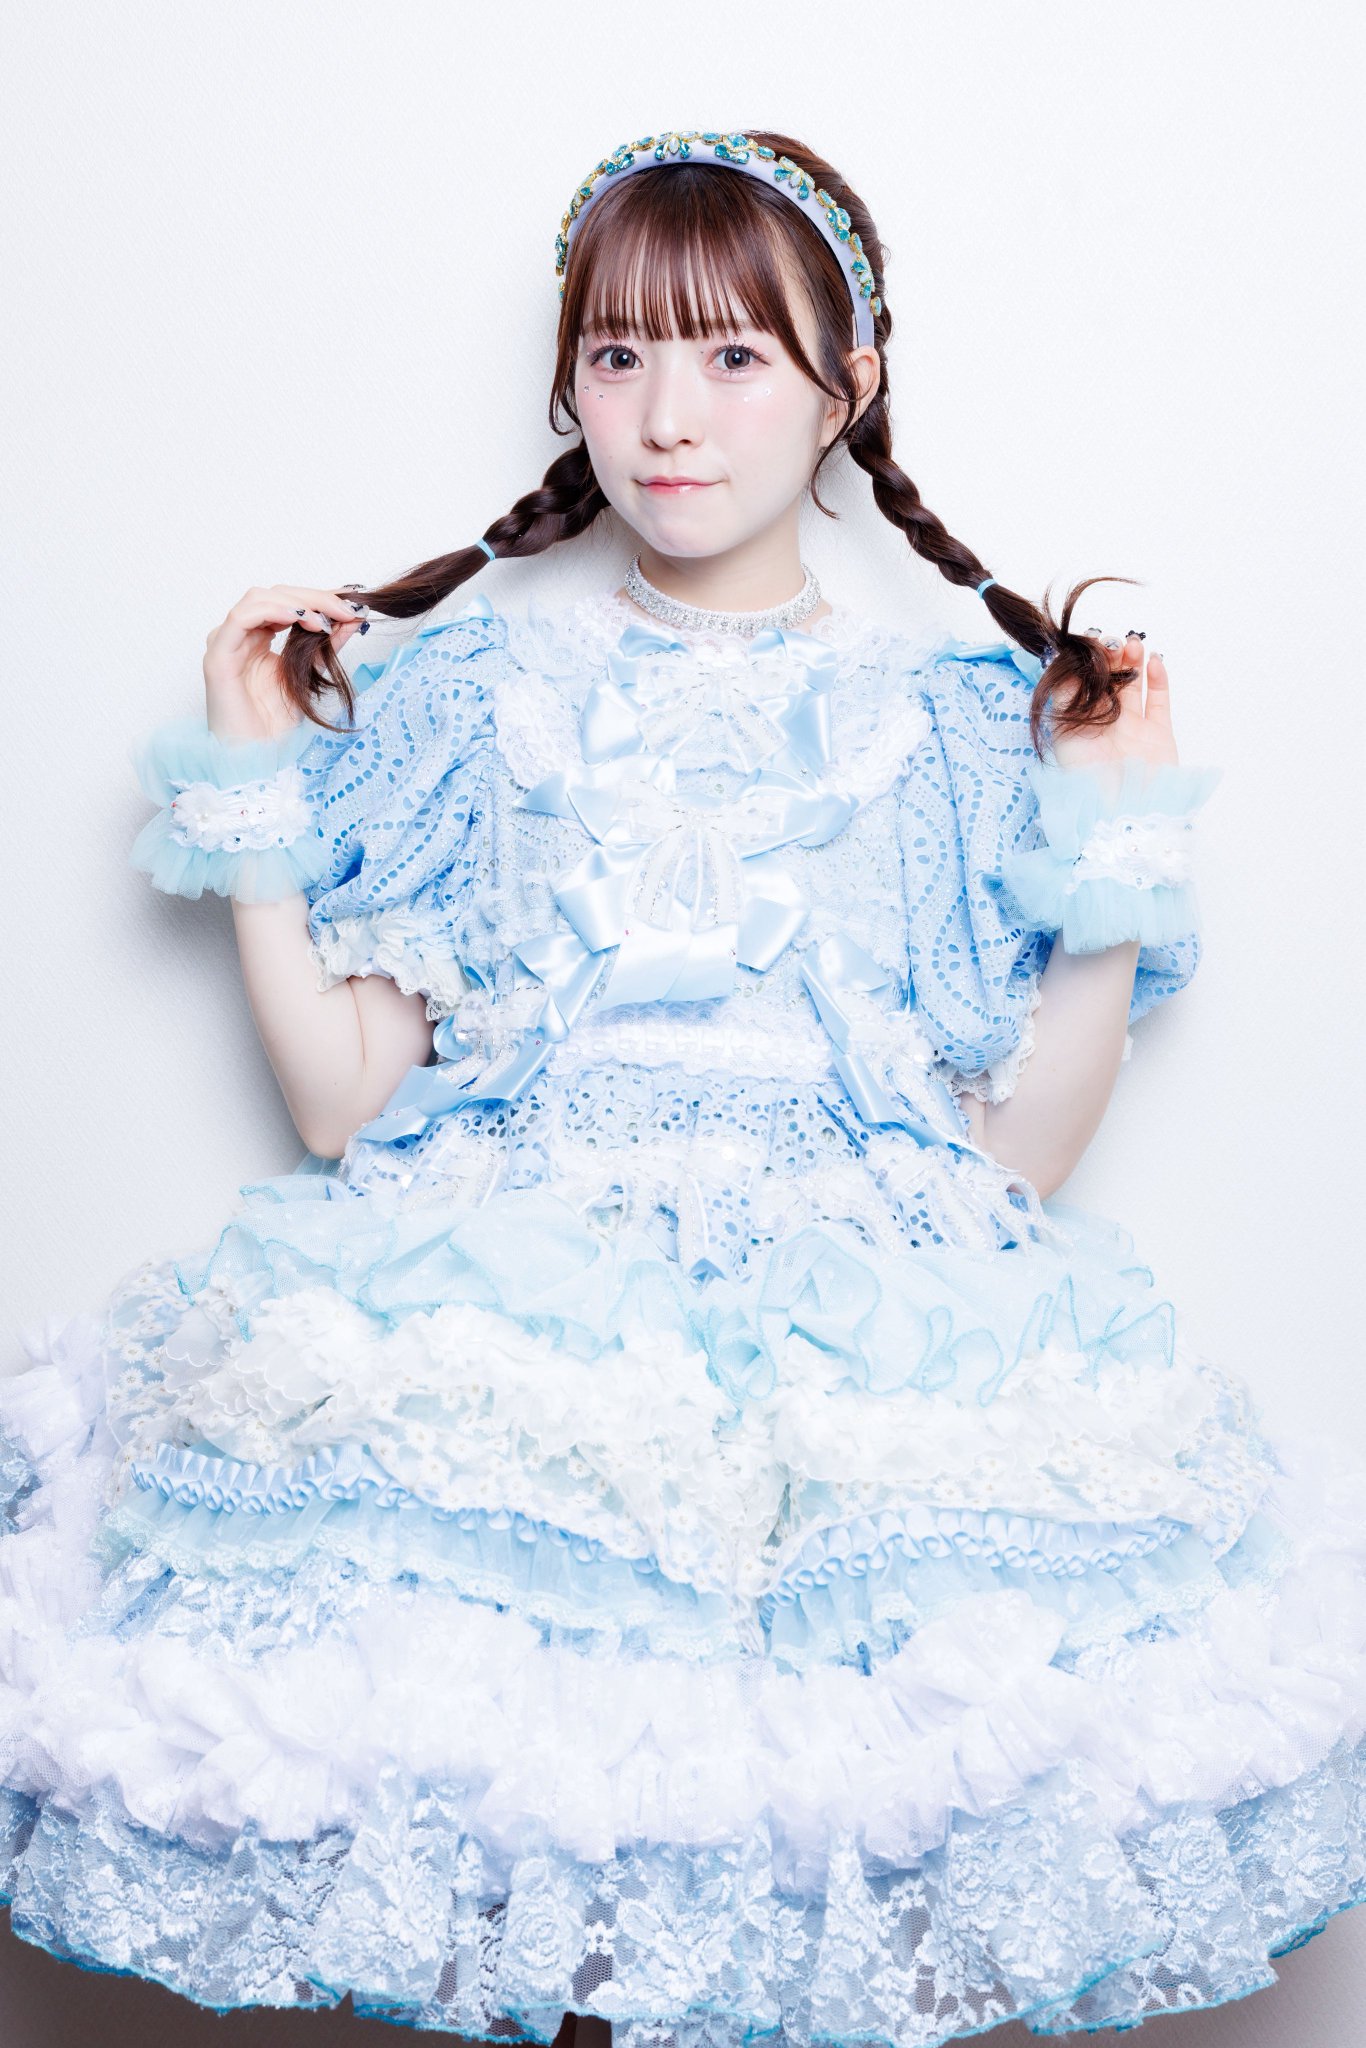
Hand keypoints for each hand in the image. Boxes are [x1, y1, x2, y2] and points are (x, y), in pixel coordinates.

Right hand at [203, 584, 368, 739]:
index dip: (319, 598)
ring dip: (297, 602)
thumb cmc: (274, 726)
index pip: (287, 602)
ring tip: (325, 621)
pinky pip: (241, 618)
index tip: (351, 603)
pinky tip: (298, 618)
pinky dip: (272, 610)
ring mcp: (226, 643)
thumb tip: (353, 619)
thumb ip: (327, 647)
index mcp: (258, 639)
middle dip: (315, 598)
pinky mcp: (218, 656)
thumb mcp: (310, 676)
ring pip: (258, 598)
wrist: (255, 759)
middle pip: (275, 594)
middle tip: (346, 610)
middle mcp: (240, 636)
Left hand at [1050, 629, 1176, 772]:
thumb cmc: (1085, 780)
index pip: (1081, 684)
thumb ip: (1063, 697)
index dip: (1086, 662)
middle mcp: (1104, 725)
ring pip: (1133, 684)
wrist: (1119, 813)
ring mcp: (1133, 728)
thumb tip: (1066, 662)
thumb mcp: (1062, 734)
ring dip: (1132, 661)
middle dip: (1110, 657)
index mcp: (1078, 725)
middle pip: (1108, 680)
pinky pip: (1159, 699)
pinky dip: (1158, 678)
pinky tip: (1153, 660)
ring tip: (1131, 644)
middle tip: (1111, 642)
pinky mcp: (1158, 733)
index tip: (1088, 643)